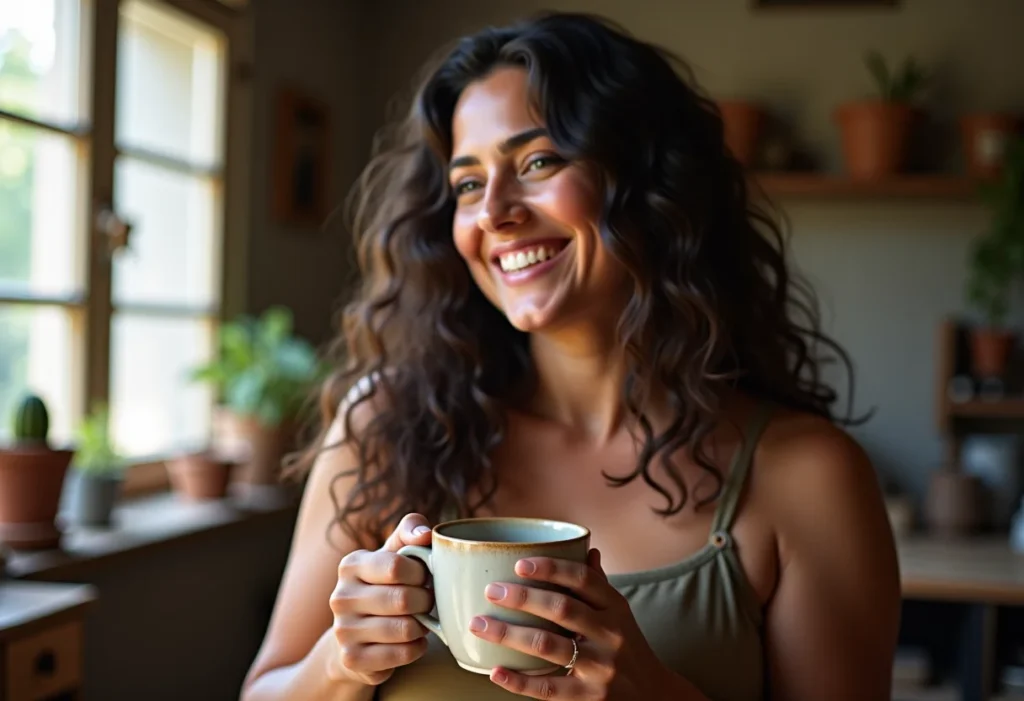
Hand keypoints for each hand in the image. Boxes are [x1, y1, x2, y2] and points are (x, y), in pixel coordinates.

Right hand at [328, 513, 434, 685]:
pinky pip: (402, 654)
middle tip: (427, 601)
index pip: (396, 566)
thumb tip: (426, 534)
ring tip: (420, 620)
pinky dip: (416, 648)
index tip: (424, 577)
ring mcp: (343, 630)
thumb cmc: (385, 585)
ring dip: (423, 626)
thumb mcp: (394, 554)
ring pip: (404, 629)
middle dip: (426, 601)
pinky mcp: (352, 658)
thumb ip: (410, 532)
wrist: (356, 634)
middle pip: (403, 599)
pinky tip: (413, 641)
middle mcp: (340, 597)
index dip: (421, 573)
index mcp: (350, 565)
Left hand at [469, 549, 688, 699]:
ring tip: (479, 625)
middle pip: (561, 608)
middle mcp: (611, 635)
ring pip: (548, 645)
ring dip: (508, 634)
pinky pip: (549, 689)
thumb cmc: (628, 648)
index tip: (519, 564)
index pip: (583, 579)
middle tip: (491, 590)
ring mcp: (601, 668)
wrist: (655, 696)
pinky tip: (495, 671)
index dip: (551, 568)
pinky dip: (519, 681)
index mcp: (616, 609)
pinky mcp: (590, 698)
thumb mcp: (621, 615)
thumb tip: (588, 549)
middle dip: (522, 597)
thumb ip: (600, 586)